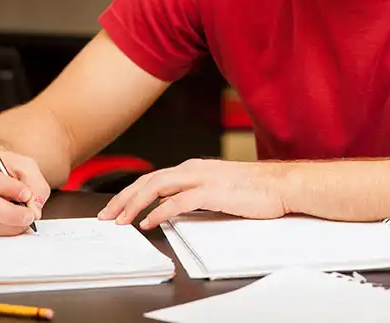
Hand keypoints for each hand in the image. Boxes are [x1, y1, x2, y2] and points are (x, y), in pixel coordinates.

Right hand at [0, 148, 50, 235]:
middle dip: (9, 213)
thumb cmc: (8, 167)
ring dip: (6, 226)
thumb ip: (34, 184)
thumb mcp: (26, 166)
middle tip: (29, 215)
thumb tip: (33, 208)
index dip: (8, 189)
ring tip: (23, 221)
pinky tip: (11, 225)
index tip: (26, 194)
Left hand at [97, 159, 291, 229]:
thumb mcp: (218, 189)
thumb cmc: (255, 190)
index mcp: (193, 168)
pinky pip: (177, 201)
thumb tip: (173, 209)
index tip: (116, 207)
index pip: (153, 178)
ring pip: (156, 187)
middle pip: (148, 180)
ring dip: (134, 204)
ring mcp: (202, 179)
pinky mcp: (212, 192)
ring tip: (120, 219)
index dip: (130, 192)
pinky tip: (148, 221)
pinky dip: (159, 211)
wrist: (282, 184)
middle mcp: (193, 169)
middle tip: (107, 215)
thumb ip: (195, 195)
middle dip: (123, 198)